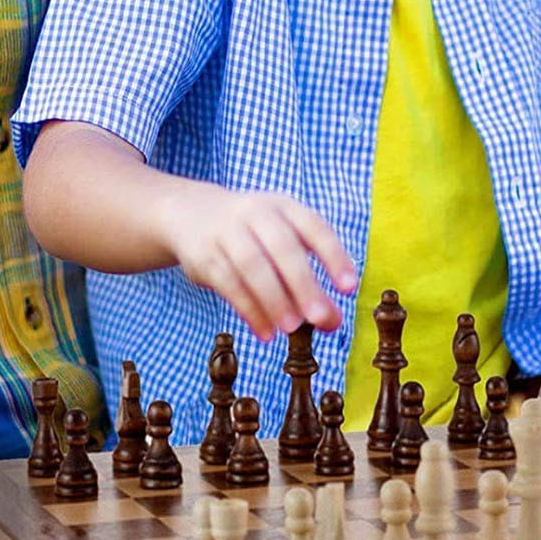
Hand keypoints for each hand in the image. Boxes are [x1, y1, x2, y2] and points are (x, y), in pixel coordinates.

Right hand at [171, 188, 357, 341]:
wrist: (191, 213)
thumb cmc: (251, 234)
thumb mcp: (280, 241)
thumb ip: (307, 278)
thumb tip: (332, 321)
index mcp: (284, 206)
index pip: (315, 228)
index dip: (334, 257)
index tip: (349, 288)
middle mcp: (256, 212)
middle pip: (283, 248)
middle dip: (304, 284)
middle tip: (320, 317)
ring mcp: (227, 231)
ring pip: (253, 265)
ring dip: (275, 300)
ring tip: (291, 328)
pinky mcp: (205, 254)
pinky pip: (229, 283)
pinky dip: (249, 310)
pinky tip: (265, 333)